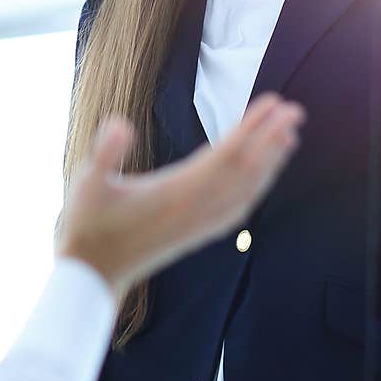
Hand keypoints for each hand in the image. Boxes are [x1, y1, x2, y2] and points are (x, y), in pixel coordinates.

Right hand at [55, 92, 304, 298]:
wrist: (92, 275)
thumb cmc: (86, 225)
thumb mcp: (86, 183)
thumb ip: (104, 153)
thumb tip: (119, 123)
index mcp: (175, 192)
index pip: (226, 155)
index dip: (252, 128)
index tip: (274, 104)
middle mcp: (195, 210)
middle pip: (245, 170)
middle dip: (271, 138)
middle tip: (295, 111)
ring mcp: (198, 225)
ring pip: (246, 191)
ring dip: (270, 163)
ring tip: (288, 138)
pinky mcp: (195, 235)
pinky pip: (237, 210)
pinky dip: (255, 190)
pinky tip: (261, 181)